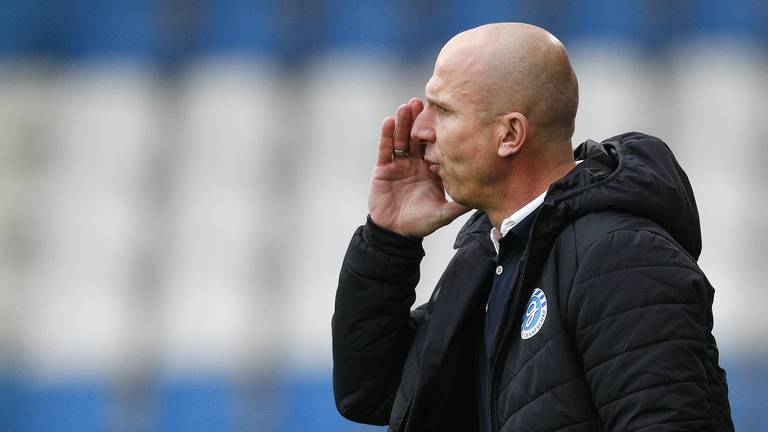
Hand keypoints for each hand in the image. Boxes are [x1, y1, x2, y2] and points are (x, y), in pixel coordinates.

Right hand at [368, 98, 469, 236]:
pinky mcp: (383, 168)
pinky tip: (389, 121)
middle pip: (417, 137)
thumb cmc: (420, 222)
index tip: (445, 115)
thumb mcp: (443, 213)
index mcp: (431, 169)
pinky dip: (386, 135)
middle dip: (419, 120)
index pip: (435, 146)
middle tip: (424, 102)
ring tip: (406, 106)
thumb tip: (482, 198)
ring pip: (401, 138)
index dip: (438, 131)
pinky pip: (385, 149)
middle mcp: (416, 162)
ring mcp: (399, 164)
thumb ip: (459, 205)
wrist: (396, 232)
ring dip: (403, 122)